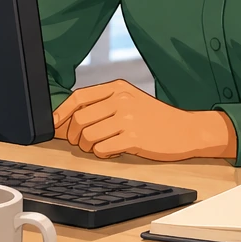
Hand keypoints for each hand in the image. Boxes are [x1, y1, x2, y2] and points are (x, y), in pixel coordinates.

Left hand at [52, 80, 236, 161]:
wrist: (186, 130)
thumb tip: (66, 120)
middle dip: (75, 135)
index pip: (79, 97)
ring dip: (88, 147)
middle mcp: (122, 100)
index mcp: (118, 87)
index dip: (61, 113)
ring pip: (88, 136)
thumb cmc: (155, 118)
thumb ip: (102, 106)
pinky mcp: (135, 138)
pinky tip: (113, 150)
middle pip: (80, 119)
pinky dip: (102, 154)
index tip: (54, 125)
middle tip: (83, 142)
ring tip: (100, 146)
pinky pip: (103, 149)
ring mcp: (129, 119)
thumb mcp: (130, 101)